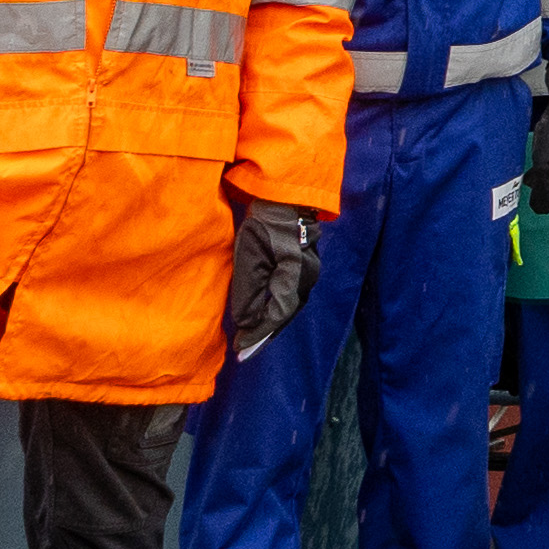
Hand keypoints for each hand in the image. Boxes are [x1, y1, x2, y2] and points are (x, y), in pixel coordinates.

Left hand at [224, 201, 319, 355]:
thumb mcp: (249, 256)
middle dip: (265, 334)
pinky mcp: (303, 267)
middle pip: (286, 314)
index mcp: (295, 276)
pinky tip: (264, 314)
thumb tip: (246, 322)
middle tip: (244, 350)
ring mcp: (308, 273)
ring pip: (289, 306)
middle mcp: (307, 278)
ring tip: (252, 337)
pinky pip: (290, 296)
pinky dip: (276, 309)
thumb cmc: (264, 223)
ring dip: (271, 323)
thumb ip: (247, 291)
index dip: (258, 334)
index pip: (276, 314)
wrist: (284, 197)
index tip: (240, 349)